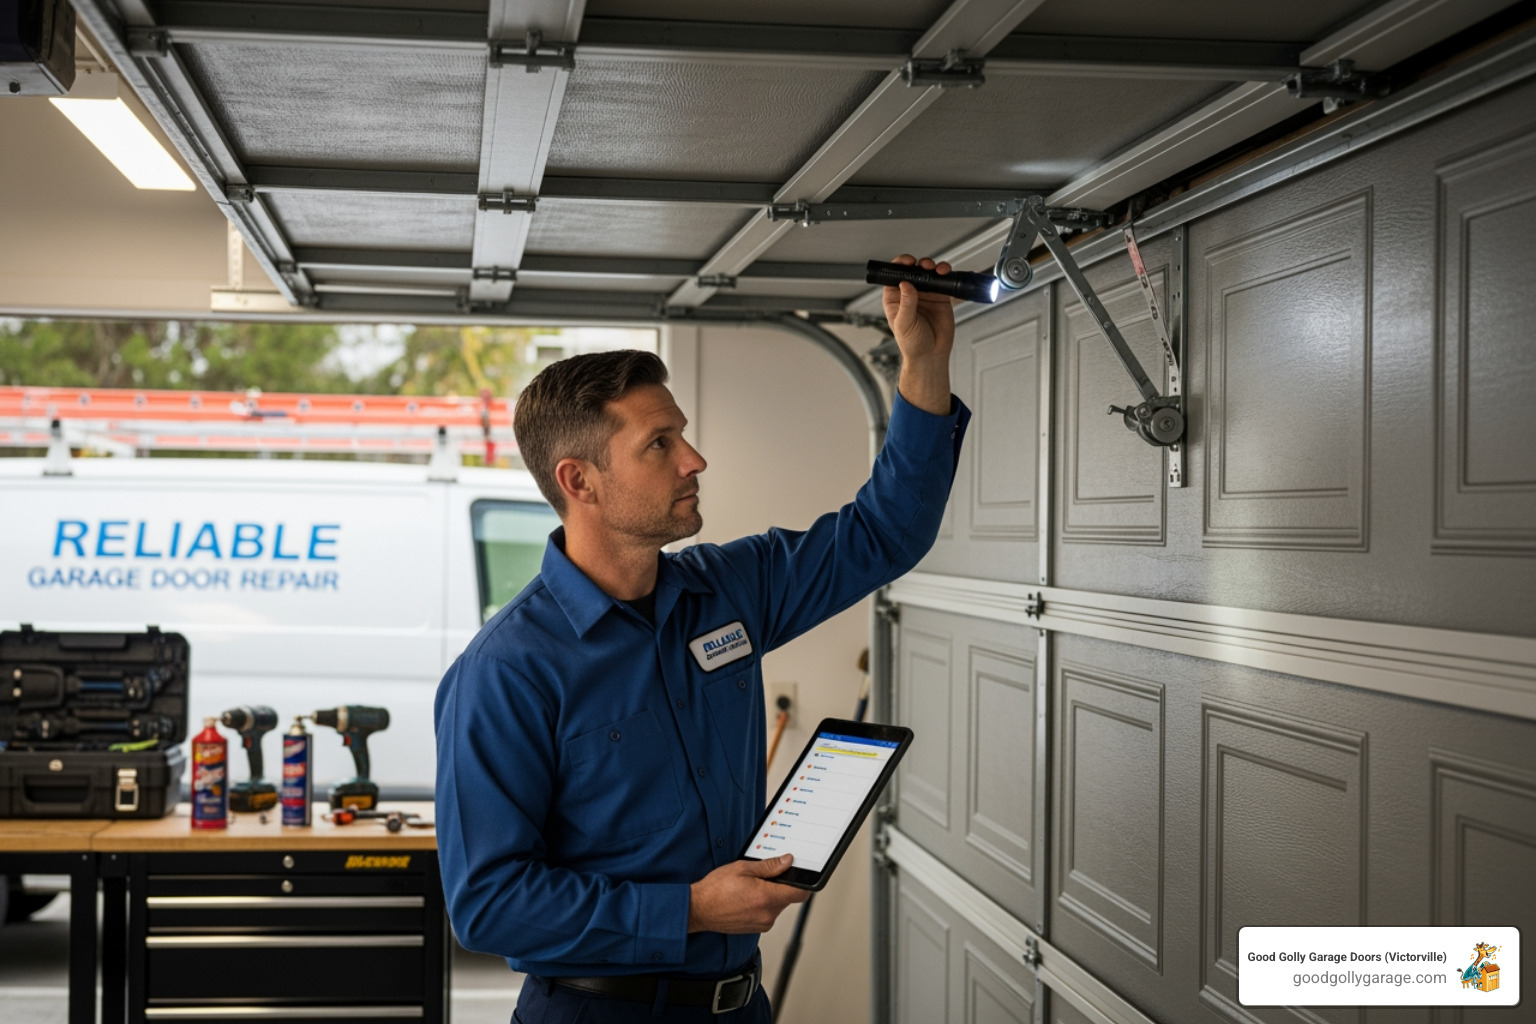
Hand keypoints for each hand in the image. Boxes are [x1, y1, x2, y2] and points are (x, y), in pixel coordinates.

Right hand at [686, 855, 809, 933]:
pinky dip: (761, 905)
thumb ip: (769, 866)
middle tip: (761, 876)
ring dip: (769, 896)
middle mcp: (767, 915)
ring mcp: (762, 924)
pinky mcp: (755, 929)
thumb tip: (787, 861)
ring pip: (777, 906)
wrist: (698, 910)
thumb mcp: (743, 869)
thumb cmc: (715, 890)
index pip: (800, 893)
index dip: (803, 882)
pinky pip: (767, 914)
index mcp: (767, 898)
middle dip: (779, 886)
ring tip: (749, 888)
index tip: (800, 875)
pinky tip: (746, 898)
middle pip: (787, 898)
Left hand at [880, 254, 954, 414]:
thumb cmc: (912, 344)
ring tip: (937, 270)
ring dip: (933, 267)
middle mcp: (909, 293)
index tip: (907, 262)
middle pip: (913, 271)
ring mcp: (925, 294)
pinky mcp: (940, 297)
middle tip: (924, 266)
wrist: (931, 355)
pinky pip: (943, 281)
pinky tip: (945, 274)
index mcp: (894, 298)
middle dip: (919, 264)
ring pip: (928, 273)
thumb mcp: (904, 324)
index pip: (894, 275)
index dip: (899, 265)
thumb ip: (906, 304)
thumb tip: (905, 285)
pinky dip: (945, 275)